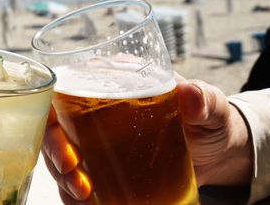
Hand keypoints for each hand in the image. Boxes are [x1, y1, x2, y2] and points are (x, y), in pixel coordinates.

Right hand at [41, 78, 252, 202]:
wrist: (216, 152)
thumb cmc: (208, 119)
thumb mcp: (210, 108)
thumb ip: (204, 100)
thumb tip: (191, 94)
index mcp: (115, 77)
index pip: (67, 85)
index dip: (53, 113)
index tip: (69, 149)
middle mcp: (97, 103)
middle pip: (55, 122)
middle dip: (55, 152)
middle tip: (76, 180)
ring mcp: (96, 133)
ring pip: (60, 149)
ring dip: (62, 176)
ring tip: (82, 198)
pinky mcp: (102, 159)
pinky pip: (75, 172)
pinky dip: (72, 191)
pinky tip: (83, 204)